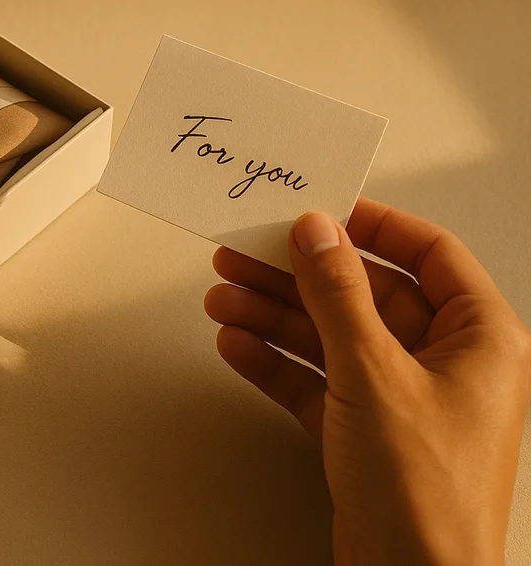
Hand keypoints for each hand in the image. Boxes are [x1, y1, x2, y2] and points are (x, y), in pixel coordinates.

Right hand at [204, 199, 529, 564]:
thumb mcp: (374, 373)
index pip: (429, 255)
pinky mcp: (363, 431)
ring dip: (275, 316)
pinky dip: (276, 362)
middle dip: (300, 276)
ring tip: (226, 297)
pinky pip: (315, 380)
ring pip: (331, 337)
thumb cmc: (427, 494)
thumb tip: (318, 234)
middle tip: (249, 253)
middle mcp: (446, 363)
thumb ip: (338, 296)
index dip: (374, 226)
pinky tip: (239, 344)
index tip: (323, 211)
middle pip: (365, 296)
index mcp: (480, 338)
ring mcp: (402, 398)